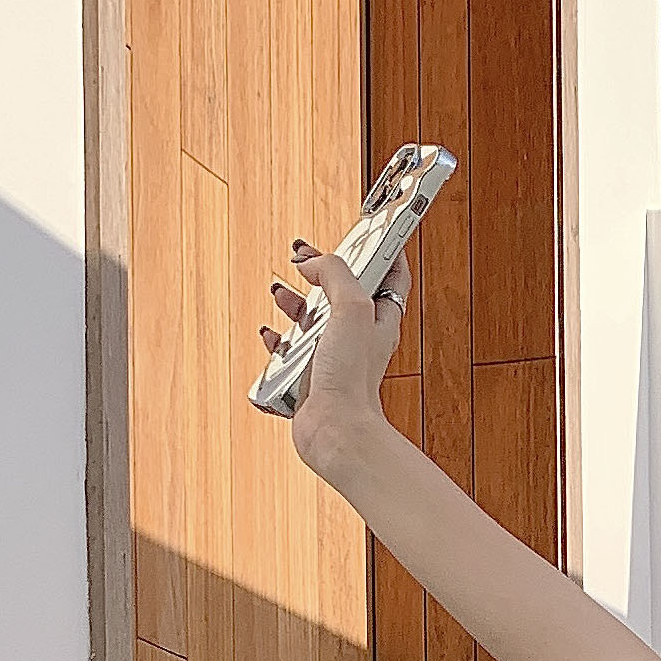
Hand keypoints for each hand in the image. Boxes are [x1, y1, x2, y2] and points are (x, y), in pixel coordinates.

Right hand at [260, 243, 408, 472]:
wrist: (334, 430)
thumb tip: (310, 261)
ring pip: (313, 319)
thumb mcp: (352, 307)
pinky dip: (278, 340)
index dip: (377, 249)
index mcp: (379, 319)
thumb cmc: (351, 377)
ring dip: (294, 302)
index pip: (389, 274)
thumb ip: (335, 273)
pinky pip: (290, 352)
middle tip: (301, 256)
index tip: (364, 230)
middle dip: (321, 272)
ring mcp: (334, 358)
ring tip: (280, 293)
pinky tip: (270, 334)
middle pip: (341, 292)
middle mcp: (359, 337)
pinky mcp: (310, 379)